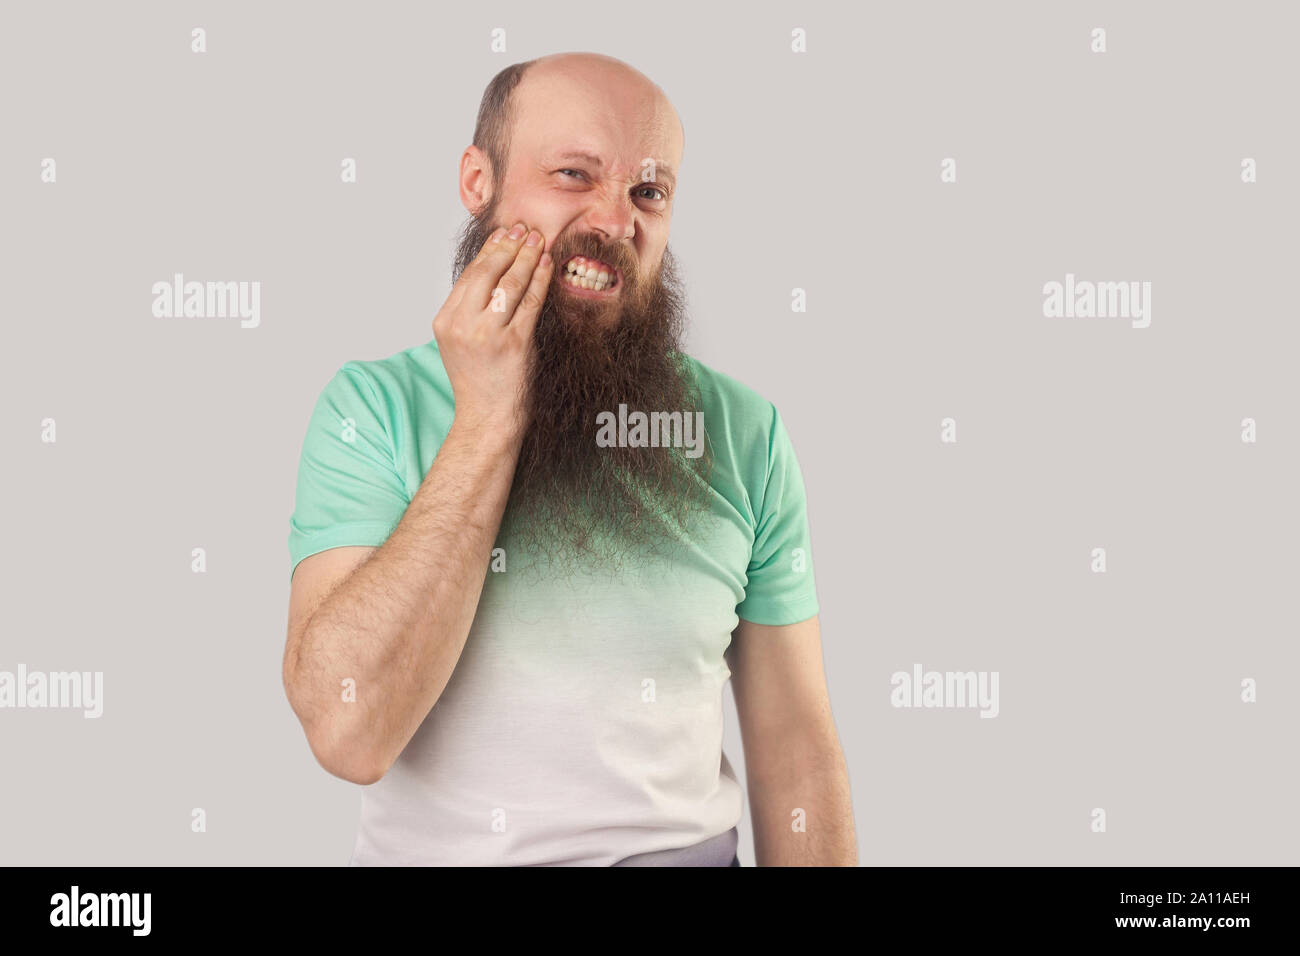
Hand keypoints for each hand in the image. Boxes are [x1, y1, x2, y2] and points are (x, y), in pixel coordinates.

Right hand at [432, 222, 551, 442]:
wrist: (487, 417)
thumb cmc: (480, 381)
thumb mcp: (462, 341)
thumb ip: (470, 310)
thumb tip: (493, 271)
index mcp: (445, 321)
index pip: (469, 275)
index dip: (488, 250)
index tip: (503, 234)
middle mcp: (462, 325)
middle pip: (487, 273)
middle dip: (508, 246)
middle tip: (524, 229)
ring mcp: (488, 334)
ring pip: (509, 283)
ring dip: (526, 257)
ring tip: (538, 240)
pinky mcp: (514, 343)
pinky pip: (530, 302)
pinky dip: (540, 280)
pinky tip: (546, 265)